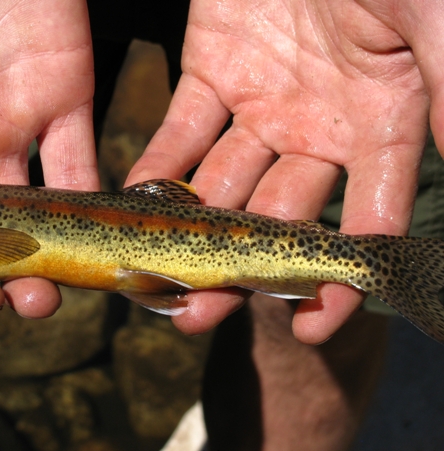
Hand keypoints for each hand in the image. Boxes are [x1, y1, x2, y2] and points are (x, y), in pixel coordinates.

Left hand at [128, 0, 441, 342]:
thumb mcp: (436, 23)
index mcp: (382, 124)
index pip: (363, 223)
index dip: (339, 279)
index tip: (308, 326)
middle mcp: (321, 128)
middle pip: (276, 218)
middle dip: (238, 268)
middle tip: (197, 315)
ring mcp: (264, 103)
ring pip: (221, 185)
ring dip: (187, 231)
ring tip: (151, 275)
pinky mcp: (212, 70)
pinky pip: (180, 131)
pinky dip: (156, 168)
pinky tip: (130, 206)